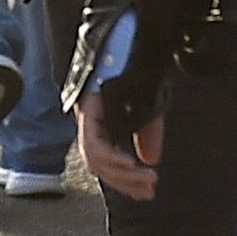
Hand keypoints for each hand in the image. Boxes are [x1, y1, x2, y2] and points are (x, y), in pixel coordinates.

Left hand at [79, 84, 163, 201]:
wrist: (135, 43)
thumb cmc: (138, 73)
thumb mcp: (147, 110)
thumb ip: (146, 135)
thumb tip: (150, 160)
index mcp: (100, 124)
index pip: (106, 162)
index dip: (124, 181)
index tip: (145, 193)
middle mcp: (89, 122)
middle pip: (99, 165)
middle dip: (124, 181)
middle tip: (148, 190)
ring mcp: (85, 115)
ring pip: (95, 158)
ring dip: (121, 173)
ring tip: (145, 179)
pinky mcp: (87, 109)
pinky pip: (94, 143)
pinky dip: (111, 158)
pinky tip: (131, 164)